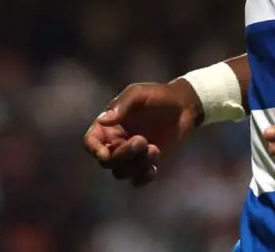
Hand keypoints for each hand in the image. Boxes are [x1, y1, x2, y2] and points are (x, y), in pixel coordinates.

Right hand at [82, 80, 202, 186]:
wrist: (184, 106)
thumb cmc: (158, 95)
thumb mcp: (139, 93)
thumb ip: (123, 105)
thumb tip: (102, 121)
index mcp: (109, 125)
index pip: (91, 141)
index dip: (94, 149)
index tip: (105, 153)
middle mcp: (116, 142)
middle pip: (107, 161)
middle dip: (123, 155)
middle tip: (142, 140)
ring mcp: (131, 155)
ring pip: (122, 172)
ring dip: (136, 165)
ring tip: (154, 149)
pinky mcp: (146, 163)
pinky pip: (138, 180)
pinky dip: (143, 177)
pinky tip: (154, 167)